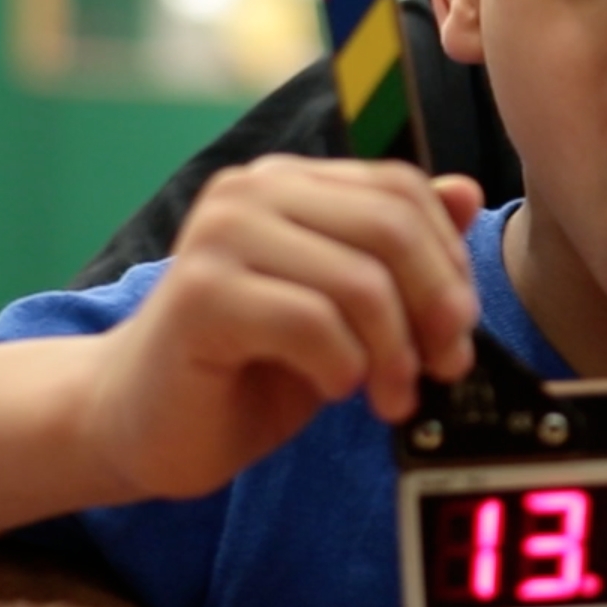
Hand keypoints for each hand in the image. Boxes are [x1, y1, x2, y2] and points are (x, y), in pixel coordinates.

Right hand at [83, 157, 486, 499]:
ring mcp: (220, 236)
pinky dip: (343, 366)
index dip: (448, 261)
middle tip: (443, 367)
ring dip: (394, 353)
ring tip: (390, 396)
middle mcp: (251, 192)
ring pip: (360, 280)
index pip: (401, 191)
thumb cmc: (245, 368)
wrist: (140, 424)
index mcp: (288, 183)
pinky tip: (334, 388)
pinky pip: (312, 322)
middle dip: (437, 306)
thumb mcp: (342, 308)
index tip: (458, 329)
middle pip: (391, 228)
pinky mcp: (200, 294)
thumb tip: (466, 192)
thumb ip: (396, 252)